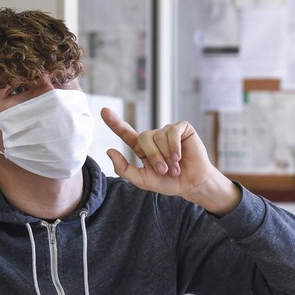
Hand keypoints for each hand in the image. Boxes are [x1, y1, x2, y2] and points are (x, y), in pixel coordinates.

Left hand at [101, 108, 240, 214]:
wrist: (191, 184)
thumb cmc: (168, 182)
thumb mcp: (142, 180)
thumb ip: (124, 168)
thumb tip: (110, 151)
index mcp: (142, 147)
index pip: (125, 132)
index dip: (114, 122)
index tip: (103, 111)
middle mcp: (154, 136)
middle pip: (143, 138)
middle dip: (153, 157)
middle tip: (164, 171)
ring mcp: (167, 131)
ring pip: (159, 137)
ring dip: (167, 156)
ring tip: (175, 167)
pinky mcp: (182, 128)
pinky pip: (172, 132)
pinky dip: (174, 146)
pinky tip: (179, 156)